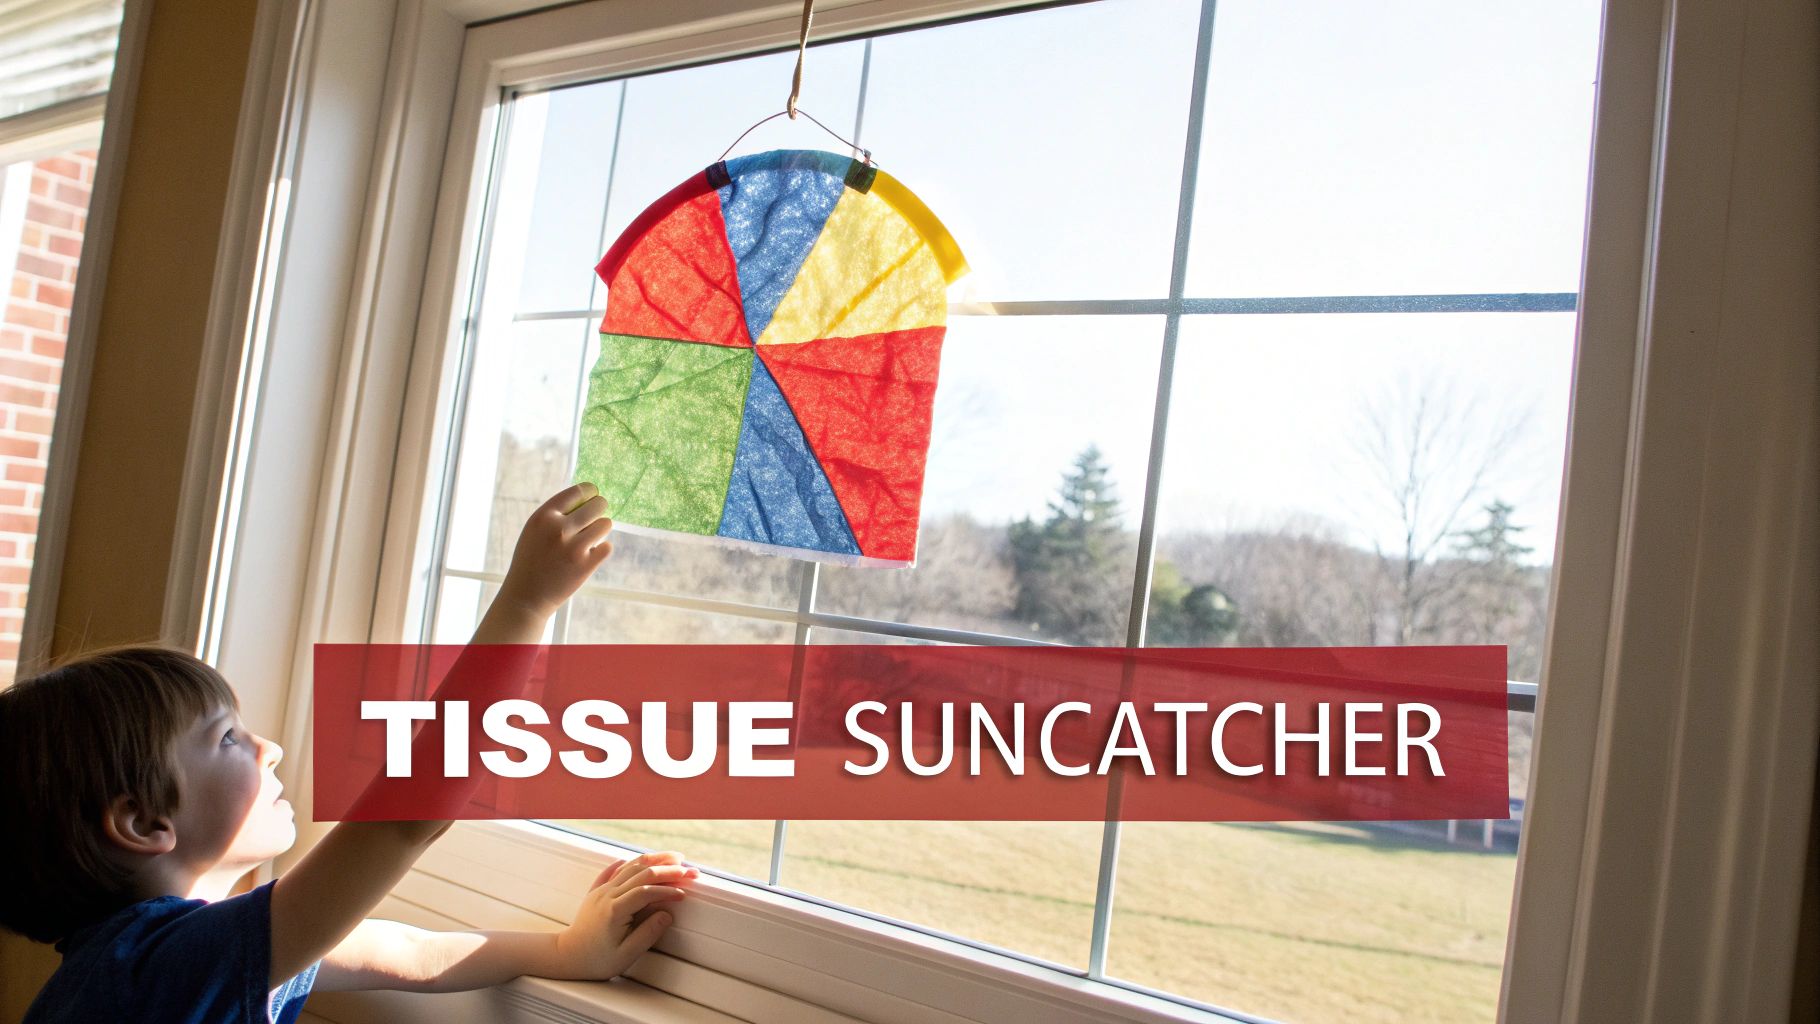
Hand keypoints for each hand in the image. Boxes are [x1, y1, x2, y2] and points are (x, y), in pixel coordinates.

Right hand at [495, 482, 614, 621]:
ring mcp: (574, 547)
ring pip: (606, 524)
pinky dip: (601, 550)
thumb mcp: (535, 530)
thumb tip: (589, 496)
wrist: (526, 597)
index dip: (591, 492)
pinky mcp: (585, 565)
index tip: (593, 497)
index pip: (579, 491)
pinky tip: (587, 556)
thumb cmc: (532, 560)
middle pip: (598, 505)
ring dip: (600, 530)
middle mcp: (559, 529)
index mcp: (544, 516)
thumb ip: (557, 514)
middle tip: (593, 519)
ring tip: (588, 539)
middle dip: (599, 510)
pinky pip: (607, 547)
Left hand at [552, 851, 697, 979]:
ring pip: (630, 867)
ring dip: (653, 860)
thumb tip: (667, 914)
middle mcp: (607, 895)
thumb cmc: (596, 960)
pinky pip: (611, 871)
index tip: (683, 894)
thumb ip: (648, 934)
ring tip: (672, 858)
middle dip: (668, 869)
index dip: (667, 890)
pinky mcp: (595, 892)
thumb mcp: (626, 955)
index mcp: (615, 910)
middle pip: (641, 873)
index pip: (646, 891)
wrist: (566, 957)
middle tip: (688, 869)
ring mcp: (601, 891)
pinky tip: (632, 859)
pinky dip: (625, 863)